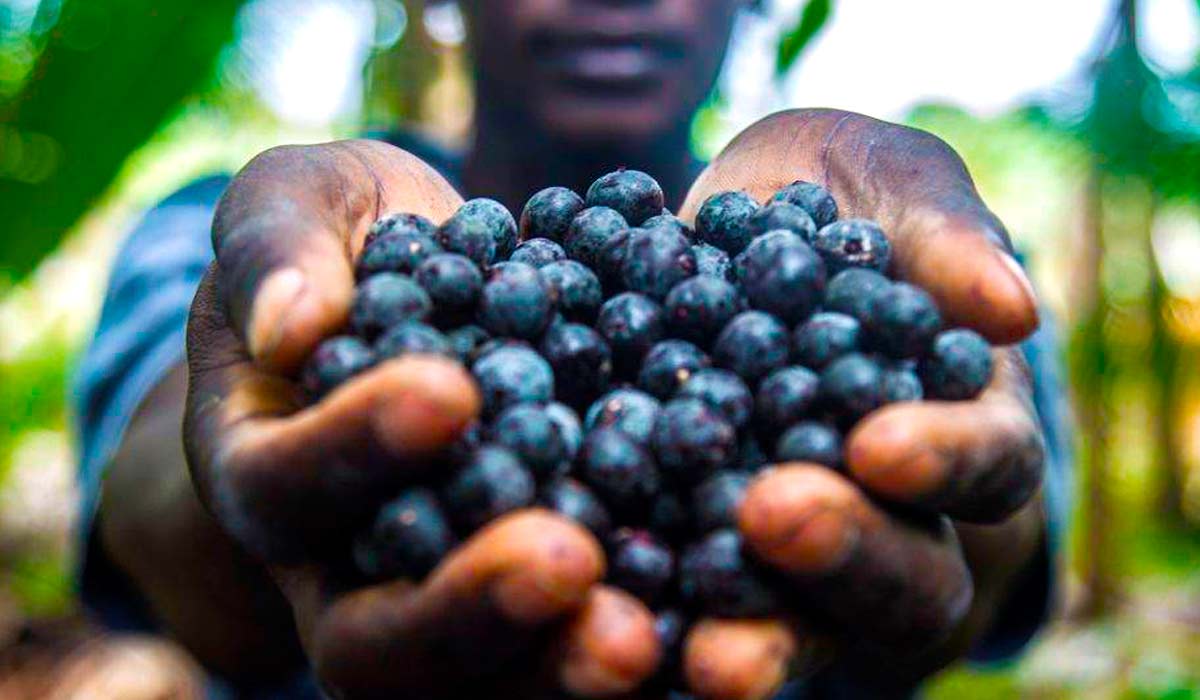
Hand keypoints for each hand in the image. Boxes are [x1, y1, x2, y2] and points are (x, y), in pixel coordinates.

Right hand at [182, 141, 659, 697]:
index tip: (449, 390)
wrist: (427, 290)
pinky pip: (571, 645)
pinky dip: (646, 646)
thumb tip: (290, 326)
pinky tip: (717, 624)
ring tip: (642, 637)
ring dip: (557, 667)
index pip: (286, 486)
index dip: (353, 451)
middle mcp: (344, 568)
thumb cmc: (350, 240)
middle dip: (469, 609)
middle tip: (565, 561)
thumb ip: (278, 248)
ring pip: (480, 682)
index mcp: (265, 472)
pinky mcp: (537, 600)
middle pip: (375, 643)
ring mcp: (440, 599)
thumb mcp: (298, 205)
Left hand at [676, 109, 1046, 694]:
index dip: (944, 459)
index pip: (988, 461)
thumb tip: (1008, 307)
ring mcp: (794, 550)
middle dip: (842, 553)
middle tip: (774, 517)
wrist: (723, 224)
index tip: (878, 444)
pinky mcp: (699, 556)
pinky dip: (654, 618)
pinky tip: (608, 623)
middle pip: (901, 573)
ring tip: (706, 653)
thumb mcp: (886, 180)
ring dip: (756, 635)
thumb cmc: (834, 192)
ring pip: (799, 619)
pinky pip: (686, 605)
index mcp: (963, 426)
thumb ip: (941, 232)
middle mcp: (893, 513)